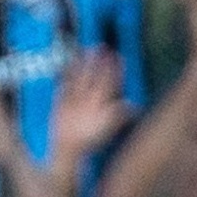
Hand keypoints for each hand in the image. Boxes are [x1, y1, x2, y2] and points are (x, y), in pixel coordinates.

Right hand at [49, 49, 128, 163]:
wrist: (68, 150)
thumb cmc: (89, 141)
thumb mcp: (105, 128)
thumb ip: (117, 116)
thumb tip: (133, 106)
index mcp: (102, 105)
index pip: (110, 84)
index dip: (115, 70)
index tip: (119, 57)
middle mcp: (90, 101)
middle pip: (96, 77)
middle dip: (99, 63)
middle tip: (103, 47)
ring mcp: (76, 101)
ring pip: (81, 78)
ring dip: (84, 65)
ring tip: (86, 50)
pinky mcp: (63, 103)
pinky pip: (65, 85)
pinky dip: (66, 75)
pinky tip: (68, 64)